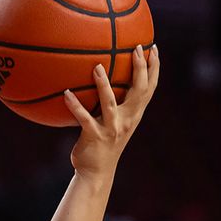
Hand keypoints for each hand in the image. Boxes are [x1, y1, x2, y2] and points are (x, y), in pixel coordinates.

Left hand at [62, 45, 160, 178]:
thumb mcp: (114, 122)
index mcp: (134, 115)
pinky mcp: (95, 137)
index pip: (150, 88)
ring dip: (103, 84)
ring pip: (110, 103)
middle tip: (138, 48)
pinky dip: (75, 105)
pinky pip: (83, 118)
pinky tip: (66, 93)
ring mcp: (112, 129)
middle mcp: (127, 120)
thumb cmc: (102, 142)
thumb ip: (114, 103)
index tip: (154, 48)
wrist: (96, 172)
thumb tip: (104, 78)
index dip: (154, 68)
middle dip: (140, 68)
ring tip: (97, 66)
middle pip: (139, 91)